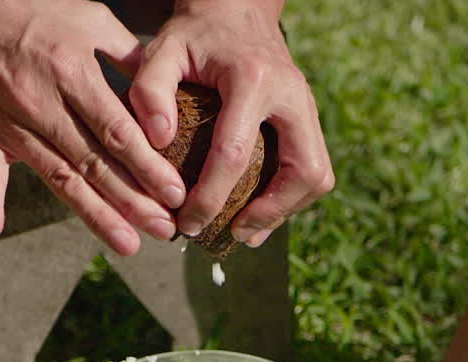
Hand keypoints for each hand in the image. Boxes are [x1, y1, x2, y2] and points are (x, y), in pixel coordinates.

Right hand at [0, 0, 188, 254]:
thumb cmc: (35, 13)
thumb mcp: (90, 19)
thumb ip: (129, 57)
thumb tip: (167, 96)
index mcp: (70, 71)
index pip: (116, 130)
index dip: (147, 167)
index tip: (175, 194)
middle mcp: (39, 102)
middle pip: (92, 162)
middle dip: (132, 201)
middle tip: (164, 230)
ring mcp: (7, 121)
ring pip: (56, 177)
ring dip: (93, 214)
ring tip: (127, 243)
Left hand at [129, 0, 333, 246]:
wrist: (237, 9)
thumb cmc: (195, 34)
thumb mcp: (161, 49)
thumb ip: (149, 90)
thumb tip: (158, 141)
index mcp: (254, 79)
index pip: (236, 153)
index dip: (211, 197)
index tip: (188, 222)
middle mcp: (292, 96)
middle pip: (304, 171)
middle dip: (271, 211)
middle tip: (234, 233)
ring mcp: (307, 109)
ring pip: (318, 175)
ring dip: (285, 210)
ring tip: (245, 230)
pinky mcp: (308, 121)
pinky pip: (312, 169)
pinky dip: (288, 198)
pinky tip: (256, 213)